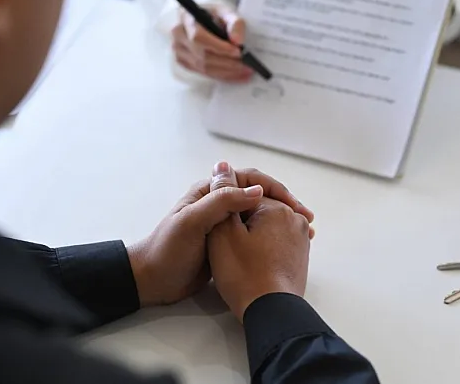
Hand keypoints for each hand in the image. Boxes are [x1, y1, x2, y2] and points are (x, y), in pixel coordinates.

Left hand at [127, 163, 313, 306]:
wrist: (152, 280)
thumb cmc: (169, 249)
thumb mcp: (193, 222)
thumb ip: (222, 202)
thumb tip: (257, 190)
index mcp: (211, 192)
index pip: (250, 179)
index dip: (276, 190)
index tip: (295, 207)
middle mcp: (219, 204)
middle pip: (260, 196)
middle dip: (286, 205)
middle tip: (307, 220)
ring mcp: (224, 224)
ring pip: (260, 215)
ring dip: (283, 220)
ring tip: (304, 233)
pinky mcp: (226, 244)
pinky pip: (254, 234)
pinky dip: (273, 236)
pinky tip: (287, 246)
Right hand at [171, 5, 252, 81]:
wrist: (204, 19)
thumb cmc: (214, 14)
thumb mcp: (227, 12)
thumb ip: (235, 23)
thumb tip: (237, 41)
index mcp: (186, 18)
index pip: (199, 37)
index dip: (219, 47)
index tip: (237, 52)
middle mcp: (179, 36)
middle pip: (202, 55)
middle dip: (227, 63)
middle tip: (247, 65)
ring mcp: (179, 51)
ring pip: (204, 67)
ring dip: (227, 72)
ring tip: (246, 71)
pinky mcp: (185, 63)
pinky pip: (205, 73)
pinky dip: (223, 76)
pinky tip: (237, 75)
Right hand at [208, 195, 311, 321]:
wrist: (271, 311)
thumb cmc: (244, 275)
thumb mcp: (223, 231)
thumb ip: (223, 194)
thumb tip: (222, 166)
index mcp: (277, 208)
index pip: (245, 195)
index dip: (226, 211)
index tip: (217, 230)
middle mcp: (295, 219)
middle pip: (258, 210)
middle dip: (241, 223)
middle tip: (226, 246)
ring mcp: (301, 238)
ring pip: (268, 226)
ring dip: (253, 236)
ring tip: (238, 257)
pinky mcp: (301, 256)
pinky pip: (278, 242)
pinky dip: (264, 248)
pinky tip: (253, 263)